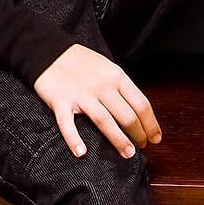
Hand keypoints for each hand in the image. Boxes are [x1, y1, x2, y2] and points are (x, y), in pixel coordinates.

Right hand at [33, 43, 162, 158]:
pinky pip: (68, 123)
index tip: (155, 137)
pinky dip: (74, 139)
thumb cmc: (80, 61)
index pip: (141, 104)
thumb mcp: (107, 67)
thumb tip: (137, 110)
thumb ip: (121, 86)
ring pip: (105, 121)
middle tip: (141, 147)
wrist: (48, 51)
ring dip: (118, 140)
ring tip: (127, 154)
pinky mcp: (61, 101)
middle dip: (138, 134)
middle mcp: (102, 86)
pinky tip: (81, 152)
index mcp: (116, 76)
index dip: (151, 124)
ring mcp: (81, 94)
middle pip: (127, 115)